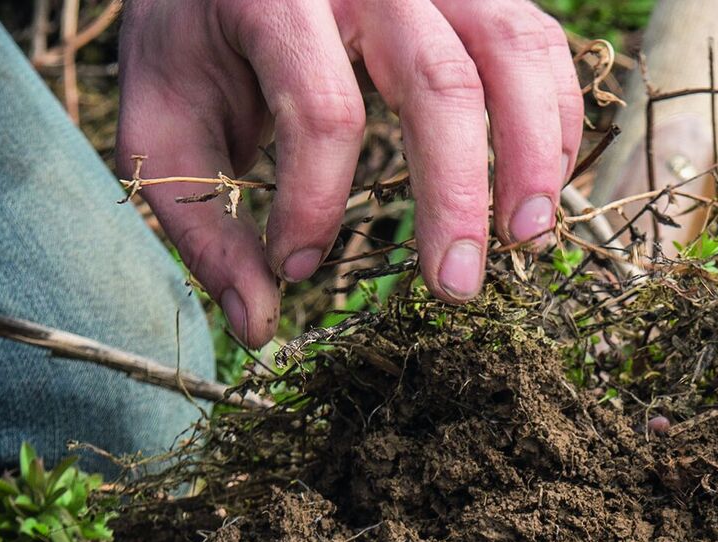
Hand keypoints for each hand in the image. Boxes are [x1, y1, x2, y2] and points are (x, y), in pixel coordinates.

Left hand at [117, 0, 584, 344]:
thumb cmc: (194, 43)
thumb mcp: (163, 127)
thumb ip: (203, 224)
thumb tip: (260, 324)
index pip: (323, 108)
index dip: (316, 201)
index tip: (295, 267)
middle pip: (439, 81)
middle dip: (456, 196)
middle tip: (454, 289)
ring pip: (511, 49)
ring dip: (533, 153)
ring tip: (527, 242)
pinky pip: (538, 40)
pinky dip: (554, 117)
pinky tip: (542, 190)